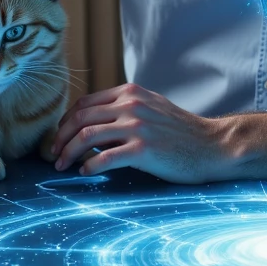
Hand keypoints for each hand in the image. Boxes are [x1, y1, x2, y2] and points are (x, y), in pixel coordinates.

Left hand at [51, 82, 266, 182]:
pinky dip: (89, 165)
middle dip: (60, 137)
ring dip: (68, 152)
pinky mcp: (144, 148)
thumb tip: (90, 131)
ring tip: (62, 165)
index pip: (85, 102)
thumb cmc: (181, 133)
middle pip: (80, 117)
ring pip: (87, 135)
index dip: (66, 121)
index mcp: (130, 93)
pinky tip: (85, 172)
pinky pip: (105, 157)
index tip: (58, 137)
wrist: (213, 146)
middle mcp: (131, 104)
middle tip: (53, 155)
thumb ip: (122, 113)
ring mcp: (137, 125)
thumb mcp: (151, 110)